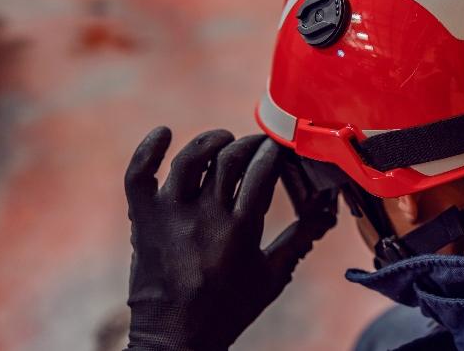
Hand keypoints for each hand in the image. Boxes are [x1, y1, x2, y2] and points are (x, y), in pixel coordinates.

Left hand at [123, 128, 336, 350]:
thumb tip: (325, 215)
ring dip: (210, 141)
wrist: (175, 337)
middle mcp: (205, 217)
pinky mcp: (144, 219)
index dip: (274, 152)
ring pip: (189, 159)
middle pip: (229, 159)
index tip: (279, 149)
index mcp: (240, 230)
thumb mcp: (271, 277)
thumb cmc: (228, 309)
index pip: (262, 172)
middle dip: (249, 144)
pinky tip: (163, 133)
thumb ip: (299, 242)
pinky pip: (139, 175)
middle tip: (257, 146)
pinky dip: (148, 149)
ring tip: (223, 139)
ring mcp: (171, 215)